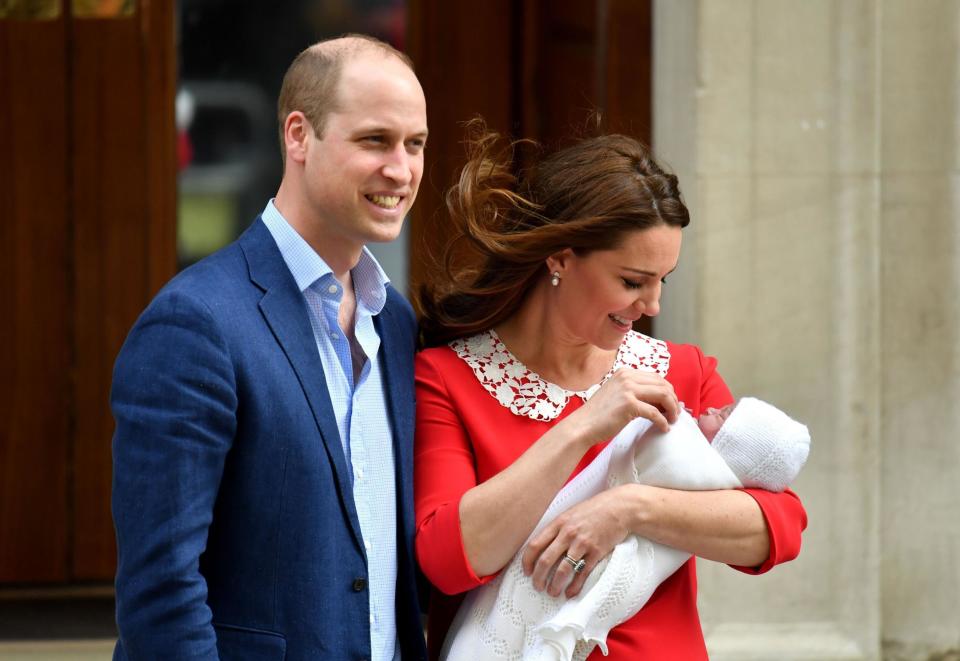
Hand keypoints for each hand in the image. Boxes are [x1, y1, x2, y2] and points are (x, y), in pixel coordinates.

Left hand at [521, 486, 634, 597]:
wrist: (620, 508)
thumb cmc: (593, 510)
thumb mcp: (570, 513)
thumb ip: (556, 528)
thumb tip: (542, 546)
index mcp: (558, 523)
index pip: (535, 545)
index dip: (527, 561)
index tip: (527, 571)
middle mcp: (568, 534)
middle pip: (546, 561)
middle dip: (538, 578)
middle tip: (537, 587)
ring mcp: (583, 544)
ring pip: (563, 570)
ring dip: (555, 585)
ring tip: (552, 593)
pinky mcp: (597, 553)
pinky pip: (583, 574)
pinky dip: (574, 587)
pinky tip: (570, 593)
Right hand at [564, 368, 679, 444]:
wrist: (583, 425)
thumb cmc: (599, 414)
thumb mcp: (617, 394)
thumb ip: (635, 391)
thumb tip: (661, 399)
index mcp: (625, 372)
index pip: (656, 377)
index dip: (668, 391)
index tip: (671, 404)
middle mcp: (627, 377)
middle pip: (663, 385)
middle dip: (673, 400)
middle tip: (675, 414)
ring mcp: (628, 389)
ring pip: (663, 395)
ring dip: (672, 409)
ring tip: (672, 420)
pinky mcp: (629, 404)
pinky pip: (655, 413)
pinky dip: (663, 422)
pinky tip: (663, 428)